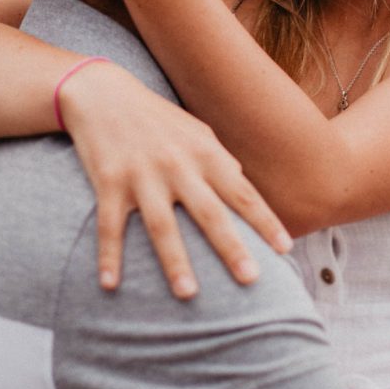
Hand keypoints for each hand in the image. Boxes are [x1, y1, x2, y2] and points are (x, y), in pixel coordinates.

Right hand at [61, 60, 292, 298]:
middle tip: (251, 279)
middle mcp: (177, 165)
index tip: (286, 249)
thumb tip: (243, 182)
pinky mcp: (108, 181)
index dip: (265, 221)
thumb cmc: (157, 118)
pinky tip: (111, 284)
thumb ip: (220, 159)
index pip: (242, 193)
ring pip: (161, 225)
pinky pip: (110, 225)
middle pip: (209, 213)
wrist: (104, 94)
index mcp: (204, 153)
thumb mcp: (196, 132)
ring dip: (175, 261)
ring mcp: (142, 175)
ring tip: (188, 294)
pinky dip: (109, 256)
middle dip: (231, 247)